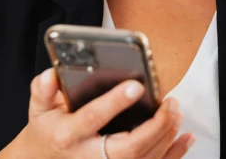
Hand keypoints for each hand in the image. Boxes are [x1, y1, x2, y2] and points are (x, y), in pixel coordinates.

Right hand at [0, 67, 195, 158]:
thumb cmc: (48, 130)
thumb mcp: (39, 108)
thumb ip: (43, 90)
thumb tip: (50, 75)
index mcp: (69, 135)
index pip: (93, 118)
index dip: (115, 102)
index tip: (137, 86)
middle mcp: (89, 156)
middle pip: (127, 149)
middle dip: (154, 127)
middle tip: (169, 103)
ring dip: (166, 136)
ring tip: (175, 110)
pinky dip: (173, 154)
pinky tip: (185, 137)